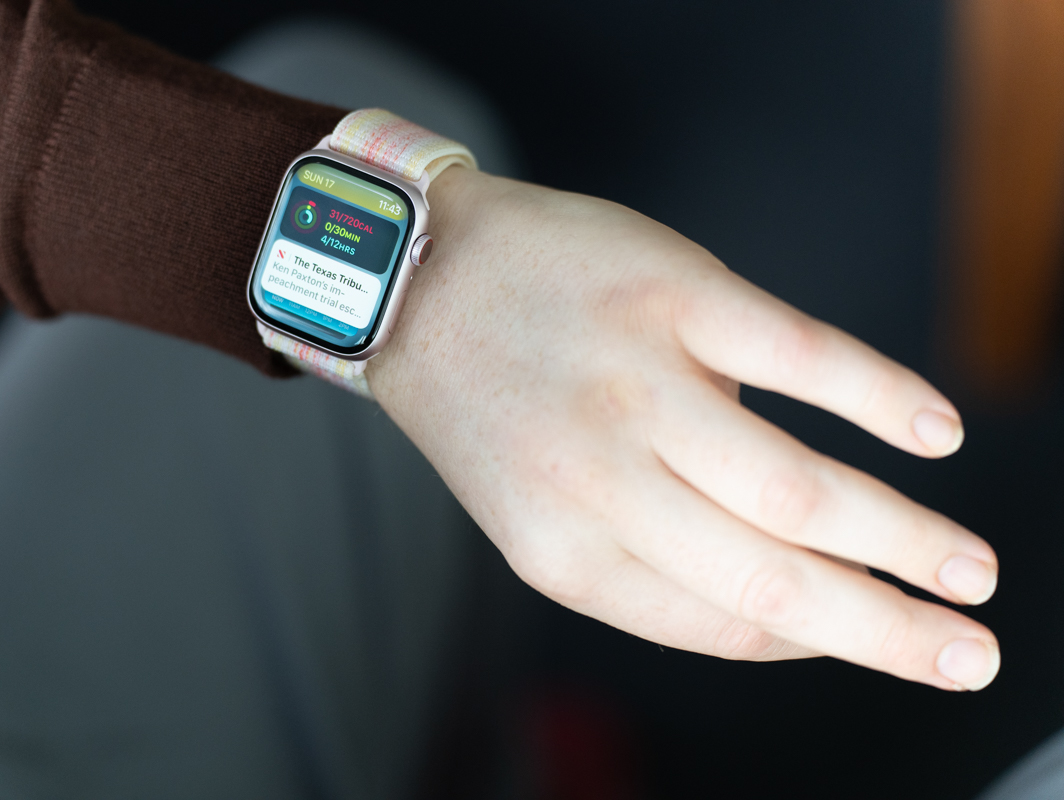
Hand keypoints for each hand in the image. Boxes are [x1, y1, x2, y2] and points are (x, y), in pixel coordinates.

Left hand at [369, 167, 999, 690]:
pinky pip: (804, 357)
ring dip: (907, 540)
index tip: (870, 641)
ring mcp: (637, 383)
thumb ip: (643, 560)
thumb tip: (784, 611)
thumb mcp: (534, 508)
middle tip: (969, 656)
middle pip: (776, 582)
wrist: (417, 280)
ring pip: (801, 489)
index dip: (812, 645)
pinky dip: (886, 400)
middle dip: (890, 633)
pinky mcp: (670, 295)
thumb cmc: (488, 405)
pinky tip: (936, 433)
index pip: (719, 626)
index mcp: (564, 552)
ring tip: (971, 570)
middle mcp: (599, 482)